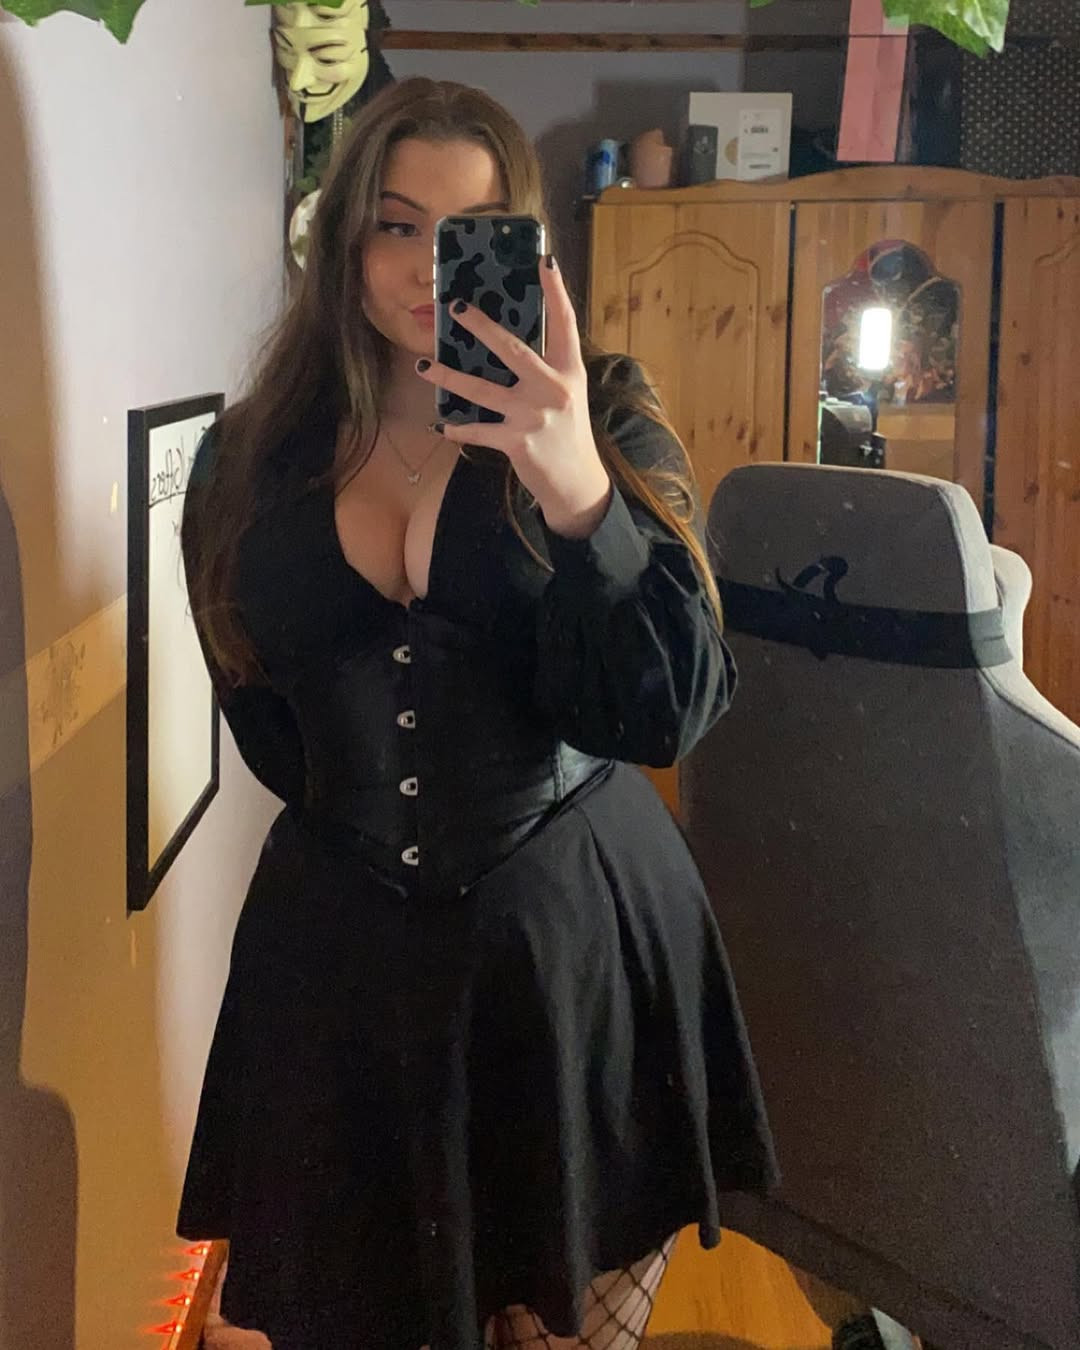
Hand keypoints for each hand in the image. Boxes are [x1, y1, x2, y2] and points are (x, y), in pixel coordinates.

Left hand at [415, 256, 611, 538]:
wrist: (577, 483)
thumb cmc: (567, 434)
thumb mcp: (566, 395)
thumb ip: (544, 369)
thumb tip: (504, 343)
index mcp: (568, 371)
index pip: (564, 323)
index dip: (555, 291)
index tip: (544, 260)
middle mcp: (553, 389)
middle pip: (512, 349)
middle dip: (480, 326)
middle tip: (454, 307)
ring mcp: (534, 416)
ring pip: (482, 390)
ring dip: (448, 377)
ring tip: (423, 365)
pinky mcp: (517, 442)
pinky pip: (478, 431)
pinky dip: (458, 429)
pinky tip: (442, 425)